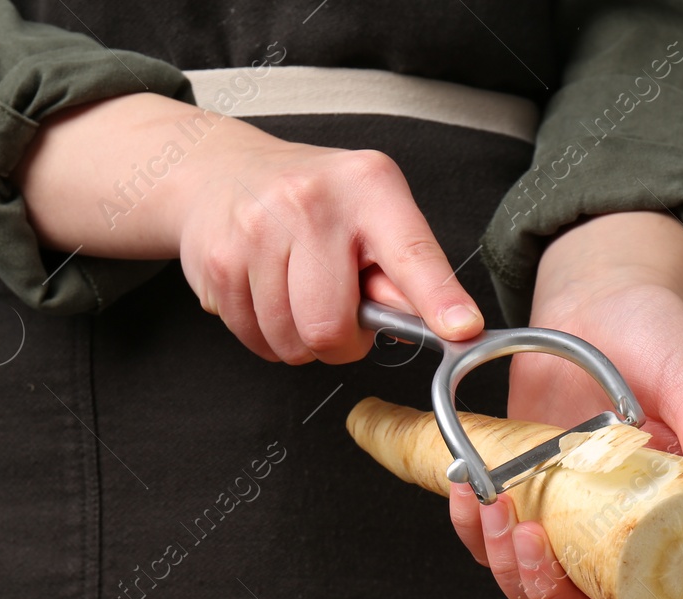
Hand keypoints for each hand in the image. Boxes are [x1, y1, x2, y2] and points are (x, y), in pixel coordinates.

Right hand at [173, 136, 483, 363]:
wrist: (220, 173)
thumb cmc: (310, 201)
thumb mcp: (370, 212)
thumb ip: (402, 270)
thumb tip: (438, 321)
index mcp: (368, 186)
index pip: (411, 254)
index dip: (437, 298)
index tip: (463, 327)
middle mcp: (312, 202)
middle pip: (331, 327)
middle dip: (339, 342)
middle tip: (338, 311)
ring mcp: (259, 231)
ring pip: (289, 341)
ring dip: (298, 340)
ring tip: (297, 296)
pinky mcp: (220, 262)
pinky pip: (253, 339)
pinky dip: (264, 335)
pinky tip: (266, 297)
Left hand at [447, 211, 682, 598]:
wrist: (600, 297)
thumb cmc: (659, 337)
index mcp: (674, 527)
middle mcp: (617, 537)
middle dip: (545, 595)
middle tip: (528, 540)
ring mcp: (565, 524)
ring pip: (526, 586)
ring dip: (502, 562)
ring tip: (493, 506)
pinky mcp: (522, 498)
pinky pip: (489, 540)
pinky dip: (472, 525)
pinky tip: (468, 486)